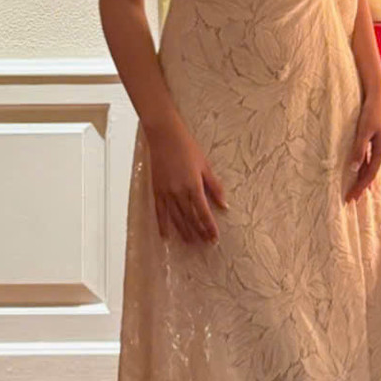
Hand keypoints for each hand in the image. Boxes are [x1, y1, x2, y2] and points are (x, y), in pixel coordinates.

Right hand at [146, 120, 227, 244]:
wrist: (165, 137)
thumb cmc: (187, 148)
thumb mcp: (205, 166)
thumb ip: (214, 186)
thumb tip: (224, 205)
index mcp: (193, 185)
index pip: (203, 212)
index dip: (209, 227)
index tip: (214, 238)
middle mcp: (179, 192)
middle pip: (190, 218)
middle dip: (199, 232)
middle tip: (206, 243)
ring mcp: (166, 192)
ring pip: (176, 218)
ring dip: (184, 231)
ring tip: (191, 243)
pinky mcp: (157, 190)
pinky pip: (159, 212)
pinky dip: (163, 225)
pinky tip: (166, 236)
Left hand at [345, 93, 380, 201]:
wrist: (377, 95)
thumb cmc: (371, 111)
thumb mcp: (363, 130)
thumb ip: (359, 148)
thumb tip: (353, 168)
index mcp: (380, 149)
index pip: (369, 174)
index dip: (360, 186)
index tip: (350, 198)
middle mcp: (380, 150)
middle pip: (370, 173)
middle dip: (361, 187)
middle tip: (350, 200)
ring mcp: (376, 145)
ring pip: (369, 167)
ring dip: (362, 179)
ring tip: (355, 191)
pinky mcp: (372, 140)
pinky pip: (367, 159)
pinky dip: (362, 169)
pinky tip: (357, 172)